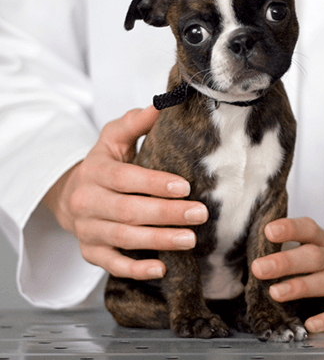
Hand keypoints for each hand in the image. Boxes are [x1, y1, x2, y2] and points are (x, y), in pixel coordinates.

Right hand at [43, 106, 207, 279]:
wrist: (72, 194)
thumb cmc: (103, 164)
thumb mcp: (113, 138)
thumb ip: (134, 123)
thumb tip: (160, 105)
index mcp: (95, 172)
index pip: (125, 179)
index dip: (154, 184)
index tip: (185, 187)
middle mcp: (88, 202)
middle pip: (128, 211)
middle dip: (166, 214)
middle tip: (200, 214)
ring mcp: (88, 230)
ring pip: (123, 238)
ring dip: (158, 241)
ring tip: (190, 239)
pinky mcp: (91, 251)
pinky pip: (111, 264)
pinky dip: (135, 269)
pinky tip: (161, 268)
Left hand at [251, 217, 323, 332]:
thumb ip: (309, 243)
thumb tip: (268, 243)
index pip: (310, 229)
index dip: (289, 228)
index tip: (269, 230)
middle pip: (313, 257)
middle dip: (285, 262)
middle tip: (259, 267)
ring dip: (300, 287)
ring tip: (275, 293)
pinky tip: (312, 324)